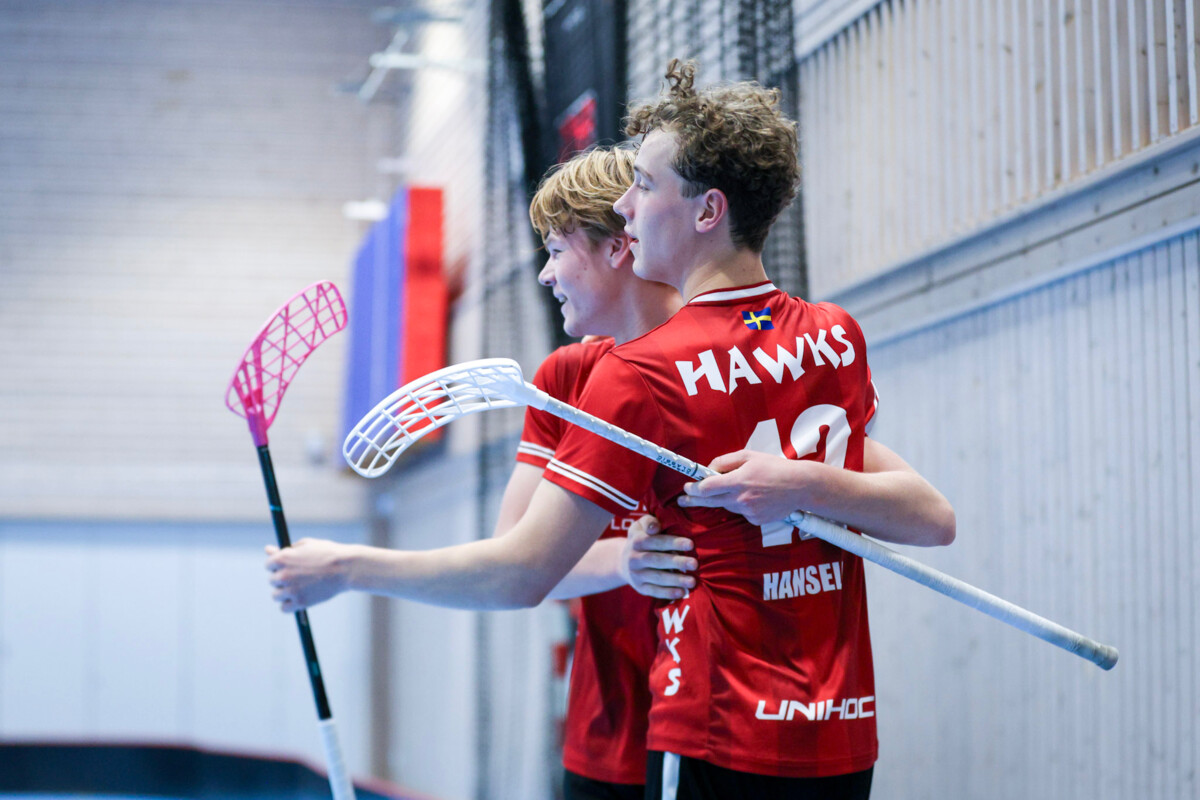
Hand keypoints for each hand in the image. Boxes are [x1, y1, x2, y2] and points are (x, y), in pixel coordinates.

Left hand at [265, 538, 351, 612]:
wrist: (346, 568)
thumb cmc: (328, 553)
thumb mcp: (306, 545)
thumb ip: (285, 550)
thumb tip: (268, 550)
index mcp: (283, 558)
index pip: (269, 565)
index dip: (279, 565)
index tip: (289, 566)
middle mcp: (284, 574)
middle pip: (272, 580)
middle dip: (283, 578)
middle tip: (299, 576)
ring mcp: (291, 590)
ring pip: (276, 595)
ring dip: (285, 592)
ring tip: (300, 587)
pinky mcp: (300, 602)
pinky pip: (284, 608)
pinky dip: (290, 605)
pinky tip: (299, 598)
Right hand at [618, 515, 696, 599]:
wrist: (623, 561)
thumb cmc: (641, 538)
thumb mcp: (640, 526)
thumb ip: (649, 522)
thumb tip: (655, 527)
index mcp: (636, 541)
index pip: (656, 541)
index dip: (673, 543)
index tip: (691, 544)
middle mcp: (634, 558)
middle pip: (657, 560)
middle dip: (677, 562)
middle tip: (695, 564)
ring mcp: (637, 574)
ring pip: (657, 578)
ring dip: (676, 580)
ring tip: (692, 581)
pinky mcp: (640, 588)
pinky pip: (655, 591)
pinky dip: (668, 593)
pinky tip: (682, 592)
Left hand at [678, 450, 819, 524]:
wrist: (800, 486)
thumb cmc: (775, 467)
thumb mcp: (749, 456)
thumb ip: (726, 461)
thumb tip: (709, 468)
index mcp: (739, 480)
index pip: (708, 488)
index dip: (694, 489)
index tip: (687, 488)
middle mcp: (742, 498)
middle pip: (711, 502)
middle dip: (695, 500)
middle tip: (682, 501)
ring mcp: (749, 511)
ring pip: (728, 506)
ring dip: (724, 499)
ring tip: (738, 489)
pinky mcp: (756, 520)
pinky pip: (742, 512)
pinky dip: (742, 505)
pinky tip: (755, 497)